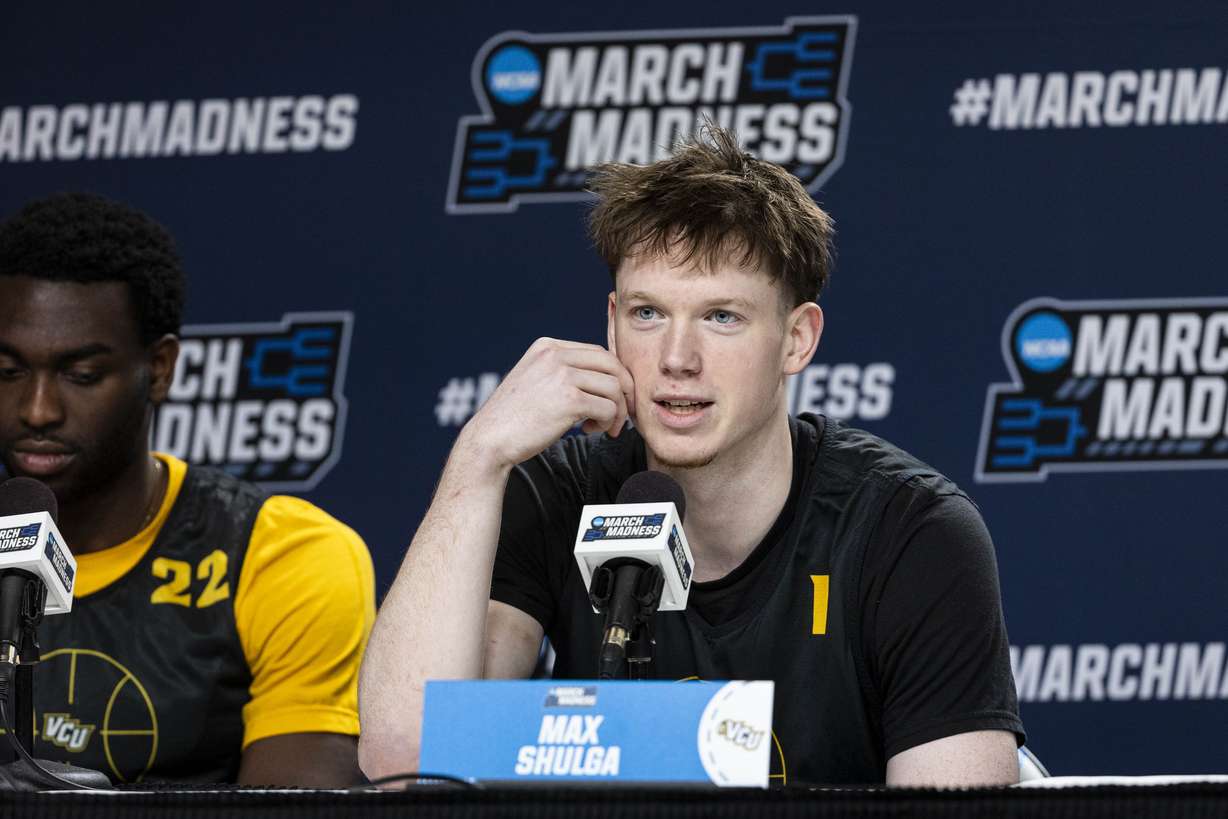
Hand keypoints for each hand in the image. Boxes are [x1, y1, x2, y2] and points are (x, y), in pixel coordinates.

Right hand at [460, 338, 634, 470]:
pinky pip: (608, 408)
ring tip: (602, 426)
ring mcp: (562, 376)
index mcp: (547, 347)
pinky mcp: (569, 400)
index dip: (613, 375)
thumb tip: (604, 378)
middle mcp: (555, 355)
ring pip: (614, 387)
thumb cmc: (513, 417)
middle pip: (612, 365)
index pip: (597, 352)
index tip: (613, 396)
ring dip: (616, 411)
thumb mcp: (534, 379)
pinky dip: (608, 422)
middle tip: (620, 412)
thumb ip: (562, 371)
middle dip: (624, 389)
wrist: (490, 439)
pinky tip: (591, 431)